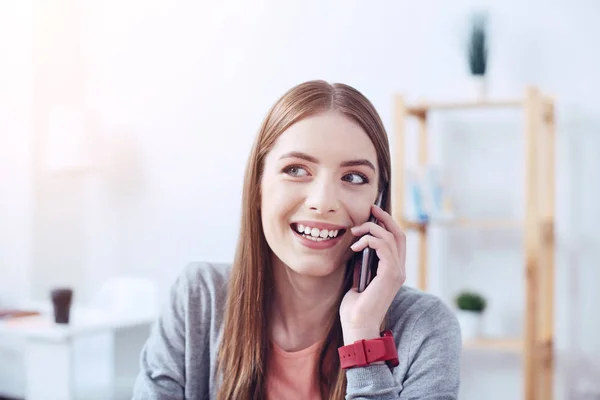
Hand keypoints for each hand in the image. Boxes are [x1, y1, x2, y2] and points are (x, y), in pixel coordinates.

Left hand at [340, 204, 405, 343]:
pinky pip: (383, 246)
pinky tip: (355, 246)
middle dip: (385, 217)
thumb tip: (358, 246)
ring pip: (390, 237)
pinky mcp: (390, 274)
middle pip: (399, 234)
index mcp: (393, 271)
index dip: (387, 223)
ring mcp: (397, 272)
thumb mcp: (358, 280)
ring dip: (371, 229)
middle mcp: (399, 270)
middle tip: (370, 208)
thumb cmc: (355, 308)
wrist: (357, 326)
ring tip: (354, 232)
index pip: (397, 240)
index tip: (372, 213)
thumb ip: (363, 264)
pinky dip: (369, 240)